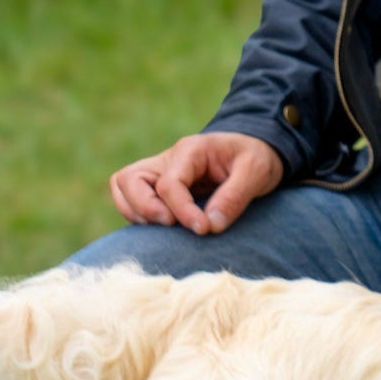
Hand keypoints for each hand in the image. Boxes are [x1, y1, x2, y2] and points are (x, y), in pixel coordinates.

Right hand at [109, 133, 283, 235]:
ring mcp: (160, 172)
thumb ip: (235, 197)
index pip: (169, 183)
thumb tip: (211, 226)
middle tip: (172, 225)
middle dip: (145, 208)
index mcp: (190, 150)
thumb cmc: (256, 158)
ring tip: (168, 228)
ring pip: (124, 187)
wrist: (255, 151)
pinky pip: (132, 199)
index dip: (182, 211)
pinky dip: (140, 215)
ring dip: (137, 212)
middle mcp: (168, 159)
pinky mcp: (160, 186)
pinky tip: (166, 228)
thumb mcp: (256, 172)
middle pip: (129, 180)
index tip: (203, 229)